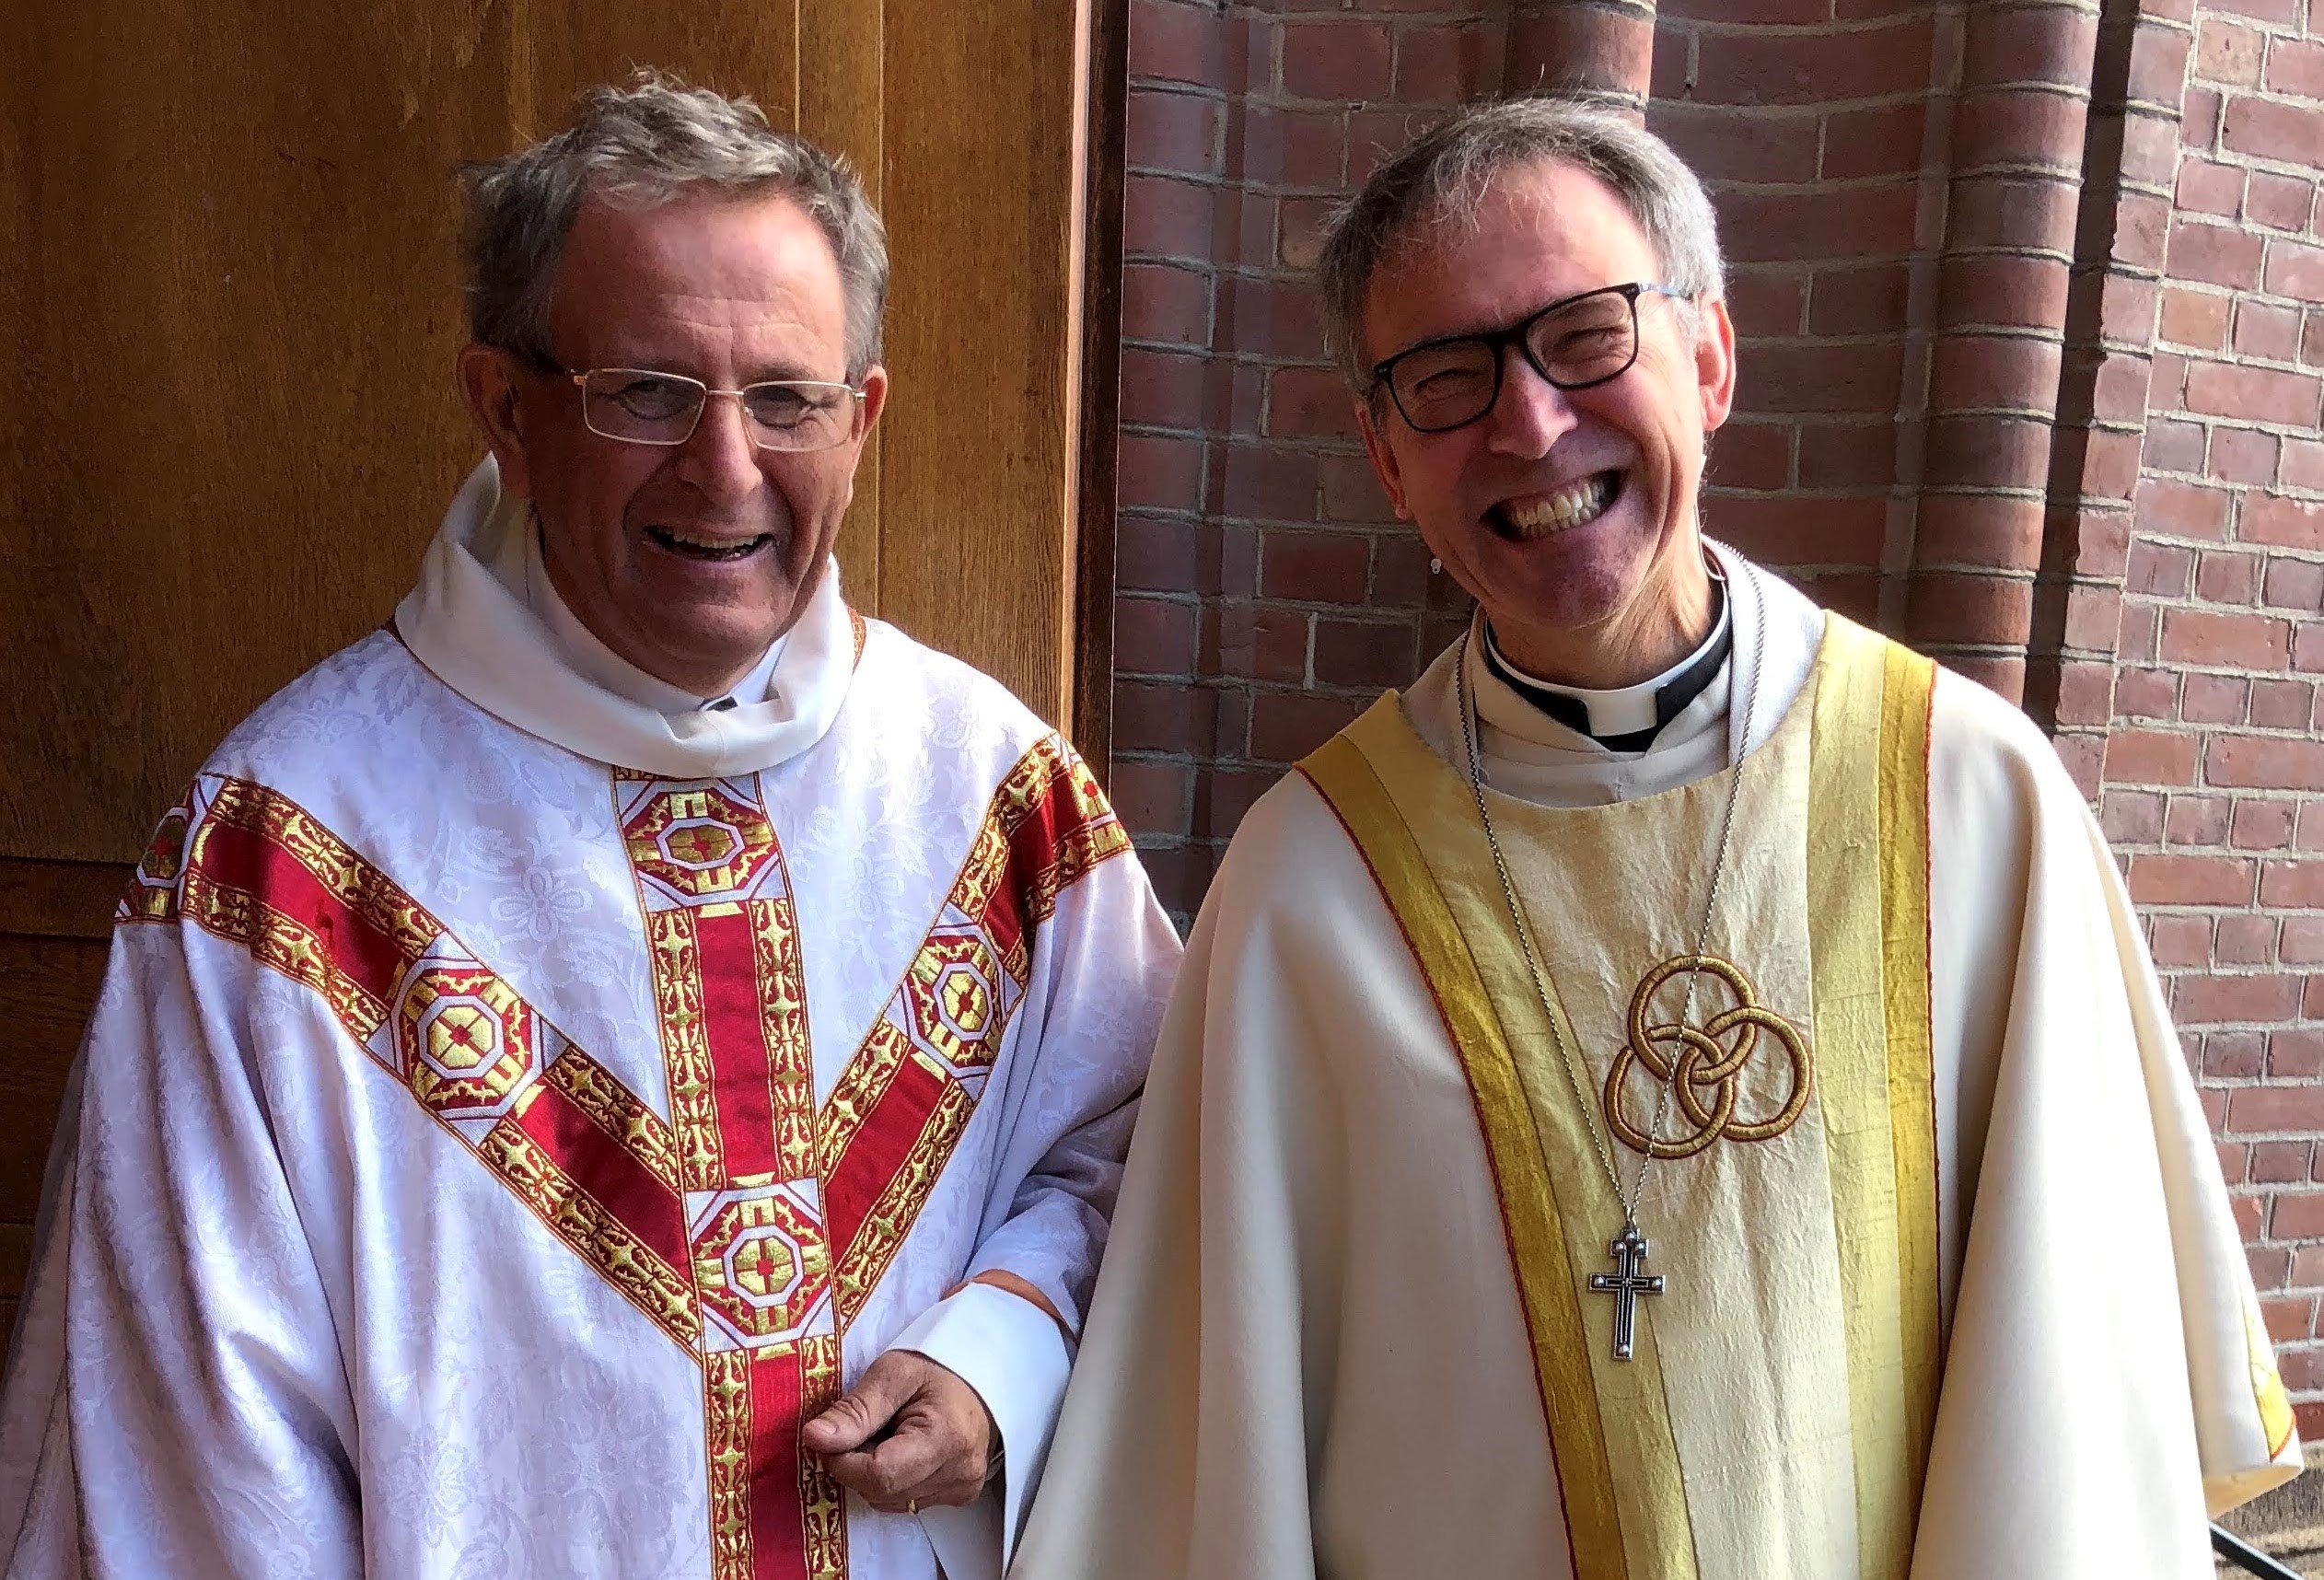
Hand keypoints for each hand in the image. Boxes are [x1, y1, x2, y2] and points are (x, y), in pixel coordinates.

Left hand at [802, 1349, 998, 1513]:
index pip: (878, 1475)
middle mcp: (959, 1474)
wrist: (980, 1375)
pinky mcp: (959, 1498)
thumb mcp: (892, 1373)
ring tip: (888, 1436)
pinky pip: (904, 1502)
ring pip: (888, 1502)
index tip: (835, 1435)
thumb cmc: (938, 1369)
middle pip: (880, 1492)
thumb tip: (813, 1438)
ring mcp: (961, 1490)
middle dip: (856, 1465)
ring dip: (873, 1475)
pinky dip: (892, 1481)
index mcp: (946, 1439)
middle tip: (866, 1429)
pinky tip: (903, 1452)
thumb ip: (854, 1409)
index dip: (843, 1460)